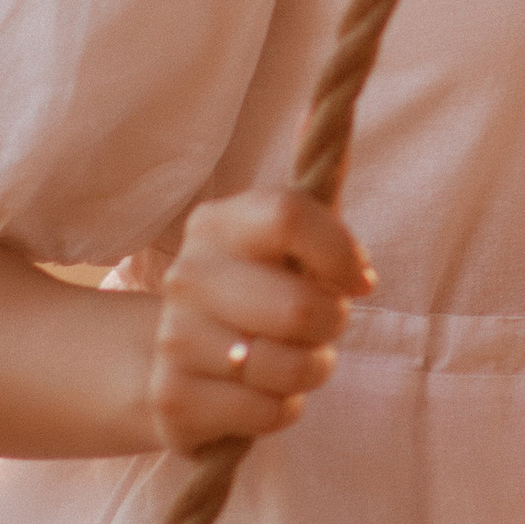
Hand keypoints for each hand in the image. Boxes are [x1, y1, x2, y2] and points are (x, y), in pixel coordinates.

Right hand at [150, 188, 372, 454]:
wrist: (164, 366)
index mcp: (217, 225)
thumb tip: (323, 111)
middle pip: (301, 307)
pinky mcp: (174, 403)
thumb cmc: (251, 292)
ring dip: (310, 370)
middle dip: (332, 326)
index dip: (341, 252)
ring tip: (289, 360)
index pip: (291, 215)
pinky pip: (271, 412)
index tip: (360, 279)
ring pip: (291, 367)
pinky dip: (283, 408)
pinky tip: (258, 392)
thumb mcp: (280, 240)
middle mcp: (187, 277)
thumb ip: (314, 191)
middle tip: (321, 326)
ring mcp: (174, 341)